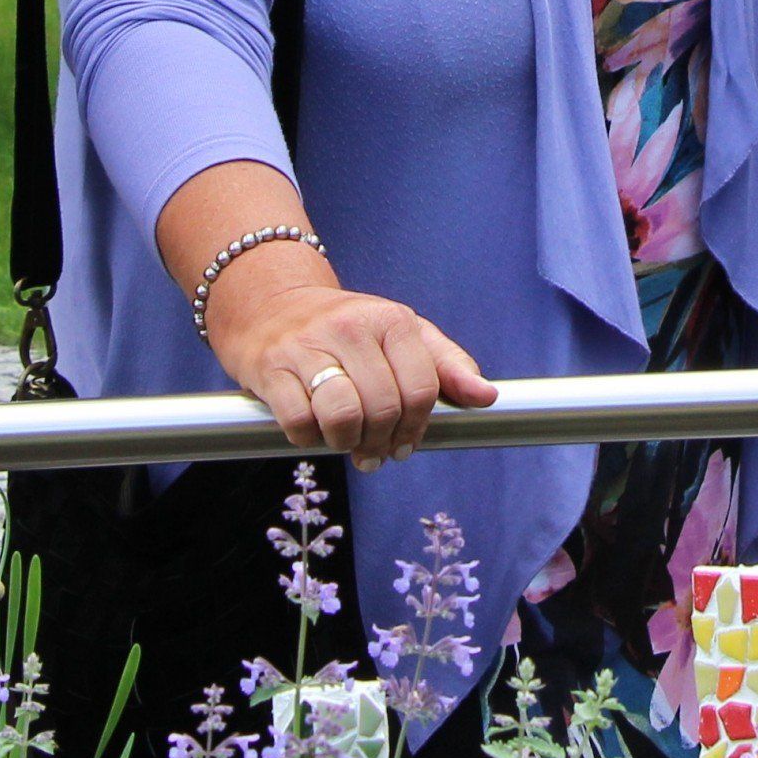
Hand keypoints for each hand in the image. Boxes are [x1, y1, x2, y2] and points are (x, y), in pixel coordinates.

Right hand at [208, 267, 494, 471]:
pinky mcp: (271, 367)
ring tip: (346, 443)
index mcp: (391, 320)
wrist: (272, 305)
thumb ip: (447, 365)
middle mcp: (352, 327)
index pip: (422, 389)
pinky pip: (299, 420)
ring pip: (344, 414)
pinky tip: (312, 431)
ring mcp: (309, 345)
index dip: (417, 427)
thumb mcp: (403, 335)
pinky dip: (308, 438)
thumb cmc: (348, 330)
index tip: (406, 443)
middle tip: (374, 452)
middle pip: (385, 407)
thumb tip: (486, 397)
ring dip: (347, 443)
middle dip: (382, 442)